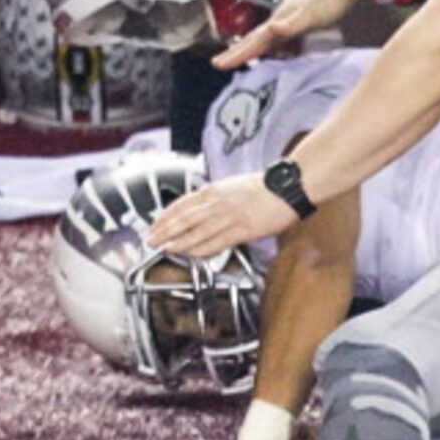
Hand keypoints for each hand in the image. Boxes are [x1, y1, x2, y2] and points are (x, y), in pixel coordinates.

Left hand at [145, 169, 296, 257]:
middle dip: (164, 231)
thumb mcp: (232, 185)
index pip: (181, 204)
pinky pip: (217, 241)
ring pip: (197, 232)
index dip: (165, 217)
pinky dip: (202, 248)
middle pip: (184, 218)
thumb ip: (214, 197)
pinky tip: (191, 254)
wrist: (287, 187)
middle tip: (151, 240)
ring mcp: (230, 217)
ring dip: (178, 242)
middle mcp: (218, 203)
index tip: (155, 225)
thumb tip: (198, 208)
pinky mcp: (243, 230)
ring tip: (166, 249)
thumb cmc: (264, 187)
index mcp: (214, 190)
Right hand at [213, 0, 354, 70]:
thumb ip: (290, 24)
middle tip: (219, 62)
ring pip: (268, 39)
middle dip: (237, 51)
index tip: (218, 64)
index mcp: (279, 21)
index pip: (253, 42)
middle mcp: (281, 19)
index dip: (236, 54)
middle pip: (255, 39)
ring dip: (254, 49)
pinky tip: (285, 50)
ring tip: (243, 58)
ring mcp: (291, 18)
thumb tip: (271, 29)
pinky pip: (284, 37)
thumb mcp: (310, 16)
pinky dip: (279, 46)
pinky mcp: (303, 18)